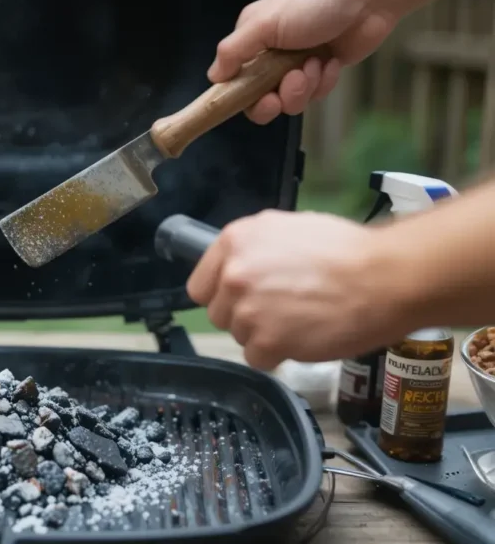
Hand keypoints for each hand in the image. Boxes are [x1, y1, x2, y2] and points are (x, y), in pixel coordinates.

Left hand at [186, 210, 401, 369]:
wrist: (386, 277)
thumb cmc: (347, 250)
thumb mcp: (290, 229)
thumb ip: (256, 249)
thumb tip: (240, 266)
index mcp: (235, 240)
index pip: (201, 284)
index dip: (222, 295)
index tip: (243, 299)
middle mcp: (234, 274)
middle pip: (218, 313)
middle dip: (244, 316)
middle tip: (281, 310)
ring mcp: (248, 309)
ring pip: (239, 336)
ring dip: (264, 336)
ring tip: (300, 322)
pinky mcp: (267, 341)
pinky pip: (257, 359)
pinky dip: (278, 356)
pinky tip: (304, 339)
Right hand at [209, 0, 399, 124]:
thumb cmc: (312, 2)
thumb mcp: (264, 23)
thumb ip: (234, 51)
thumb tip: (213, 78)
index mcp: (252, 42)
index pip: (234, 81)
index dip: (243, 97)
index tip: (259, 100)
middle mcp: (270, 56)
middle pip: (261, 99)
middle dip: (279, 96)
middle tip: (291, 84)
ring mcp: (297, 66)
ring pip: (290, 100)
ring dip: (304, 86)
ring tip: (315, 63)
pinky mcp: (322, 73)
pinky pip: (315, 95)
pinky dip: (324, 81)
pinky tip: (332, 61)